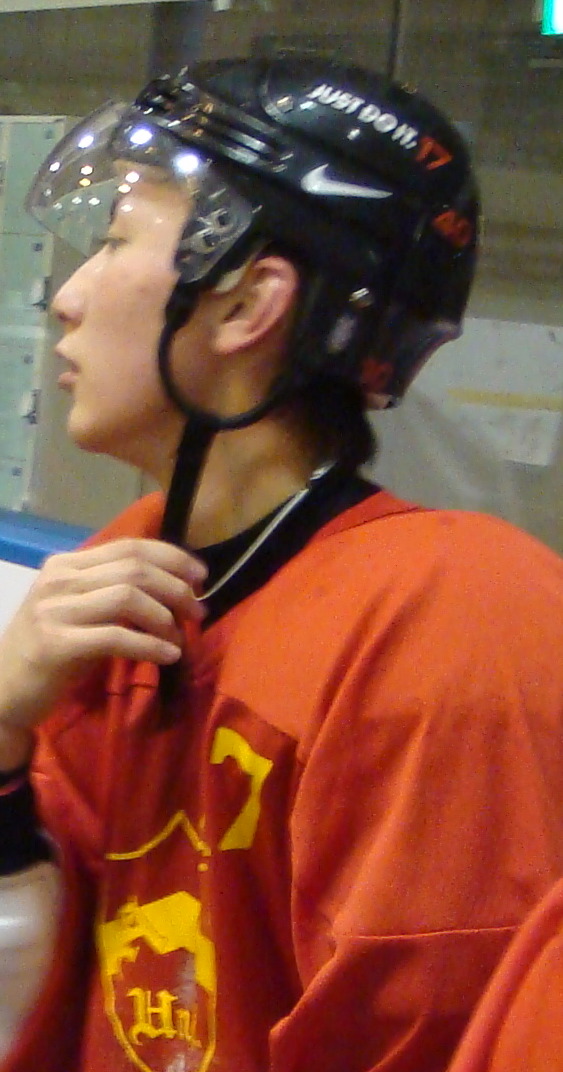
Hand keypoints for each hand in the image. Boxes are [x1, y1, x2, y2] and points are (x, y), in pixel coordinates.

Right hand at [0, 538, 206, 767]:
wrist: (2, 692)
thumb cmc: (50, 651)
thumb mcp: (79, 611)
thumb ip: (114, 593)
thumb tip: (174, 589)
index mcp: (66, 565)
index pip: (130, 546)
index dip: (172, 557)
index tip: (201, 576)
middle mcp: (59, 580)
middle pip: (134, 569)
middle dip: (176, 588)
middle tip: (198, 611)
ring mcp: (54, 610)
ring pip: (128, 597)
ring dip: (165, 617)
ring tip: (181, 638)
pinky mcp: (56, 644)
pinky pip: (116, 637)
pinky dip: (150, 645)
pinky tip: (169, 655)